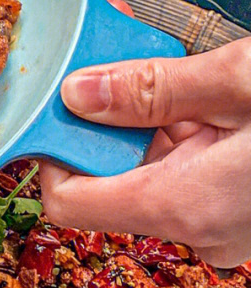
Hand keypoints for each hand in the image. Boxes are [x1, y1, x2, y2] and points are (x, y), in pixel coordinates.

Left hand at [40, 36, 250, 266]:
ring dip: (149, 124)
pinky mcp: (236, 213)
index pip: (68, 201)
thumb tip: (77, 93)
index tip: (57, 103)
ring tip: (174, 73)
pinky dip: (181, 137)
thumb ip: (152, 88)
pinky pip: (184, 177)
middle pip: (109, 180)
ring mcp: (219, 226)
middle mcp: (199, 229)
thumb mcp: (237, 82)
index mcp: (185, 205)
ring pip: (149, 174)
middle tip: (112, 57)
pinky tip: (199, 98)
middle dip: (107, 120)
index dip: (54, 151)